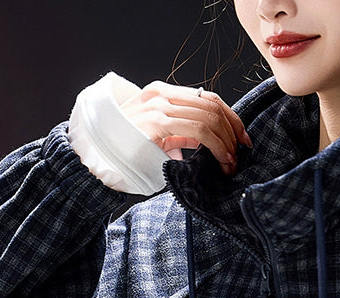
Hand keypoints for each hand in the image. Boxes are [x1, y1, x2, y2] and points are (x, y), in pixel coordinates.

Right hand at [119, 80, 251, 174]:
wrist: (98, 157)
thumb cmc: (126, 152)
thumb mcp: (158, 137)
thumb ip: (180, 133)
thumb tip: (207, 143)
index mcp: (161, 93)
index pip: (207, 97)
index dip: (230, 117)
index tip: (241, 137)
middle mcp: (161, 94)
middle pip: (212, 104)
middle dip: (233, 129)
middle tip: (241, 152)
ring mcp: (159, 106)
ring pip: (210, 117)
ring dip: (227, 142)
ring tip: (230, 162)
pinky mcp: (158, 122)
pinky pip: (200, 130)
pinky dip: (217, 147)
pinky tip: (221, 160)